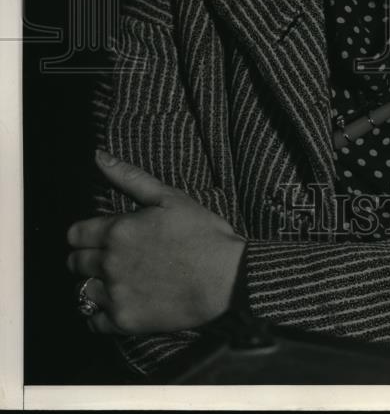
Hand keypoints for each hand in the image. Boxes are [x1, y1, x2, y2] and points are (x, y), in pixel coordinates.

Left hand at [67, 149, 245, 334]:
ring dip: (93, 285)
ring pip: (81, 291)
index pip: (75, 234)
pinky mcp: (124, 321)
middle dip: (87, 258)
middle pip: (74, 263)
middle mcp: (110, 262)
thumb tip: (98, 156)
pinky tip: (118, 303)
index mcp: (118, 230)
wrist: (226, 278)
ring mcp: (116, 294)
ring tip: (115, 281)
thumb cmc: (202, 234)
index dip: (84, 234)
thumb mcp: (170, 197)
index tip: (98, 237)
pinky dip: (99, 314)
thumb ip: (130, 177)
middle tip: (110, 257)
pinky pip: (93, 322)